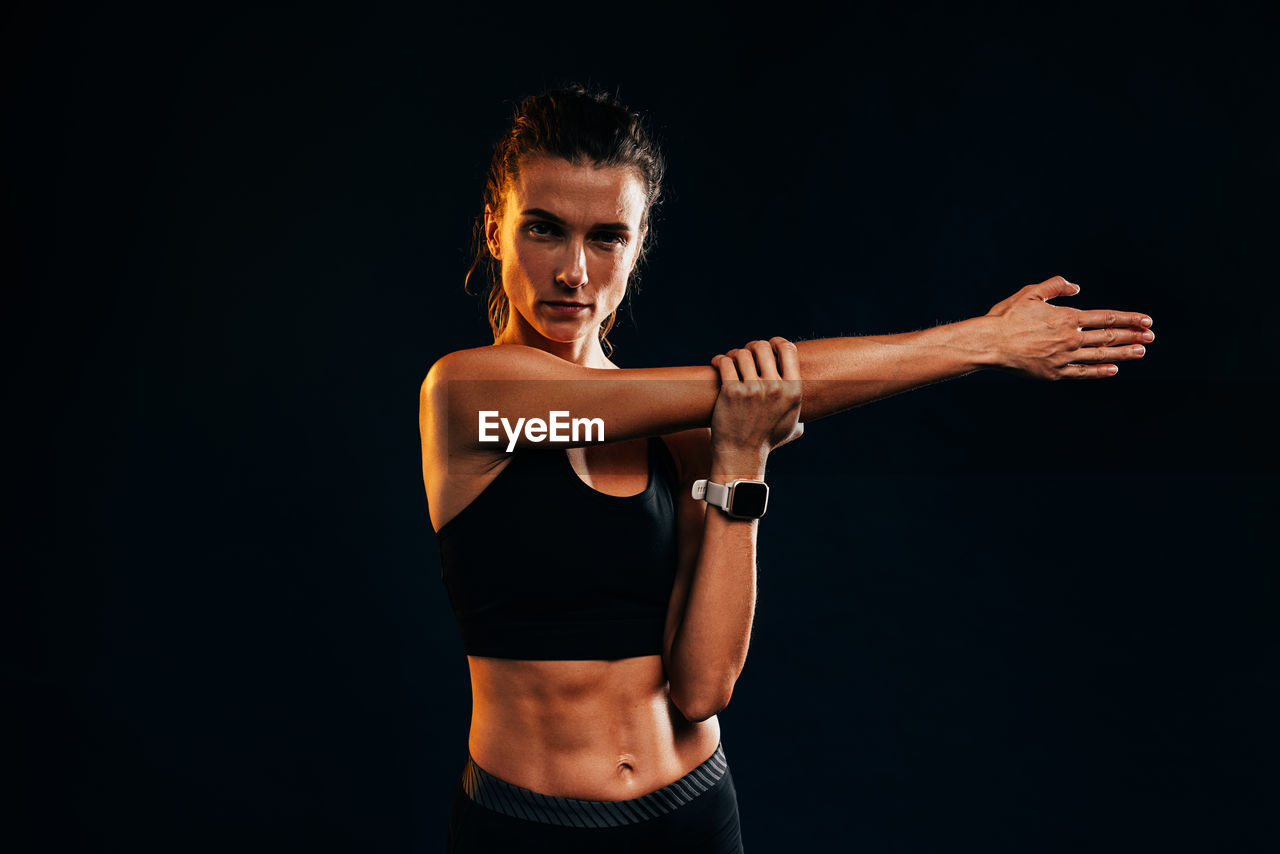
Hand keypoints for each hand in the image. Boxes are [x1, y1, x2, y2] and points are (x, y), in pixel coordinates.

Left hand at [709, 338, 803, 472]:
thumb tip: (812, 402)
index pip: (788, 349)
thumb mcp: (792, 425)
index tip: (768, 346)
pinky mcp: (731, 392)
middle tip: (746, 354)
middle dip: (752, 347)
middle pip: (762, 347)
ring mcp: (753, 389)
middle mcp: (775, 387)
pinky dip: (720, 359)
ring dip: (735, 354)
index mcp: (793, 391)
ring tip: (731, 360)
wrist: (742, 456)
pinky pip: (725, 362)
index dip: (776, 343)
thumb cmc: (767, 442)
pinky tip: (718, 363)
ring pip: (742, 353)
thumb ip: (799, 409)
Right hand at [984, 275, 1153, 378]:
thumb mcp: (1031, 292)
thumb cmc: (1007, 317)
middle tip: (1151, 337)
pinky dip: (1099, 371)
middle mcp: (1070, 338)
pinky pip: (1082, 373)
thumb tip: (1077, 287)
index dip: (1129, 319)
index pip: (1106, 318)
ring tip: (1141, 352)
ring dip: (1123, 353)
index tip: (1146, 320)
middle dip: (1133, 335)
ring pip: (1100, 355)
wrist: (989, 344)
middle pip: (1108, 337)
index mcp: (1067, 318)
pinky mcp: (1054, 373)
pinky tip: (1113, 370)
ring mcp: (1064, 358)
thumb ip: (1056, 286)